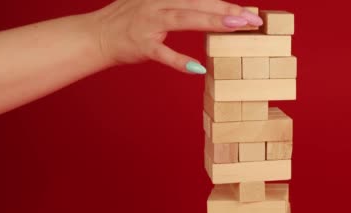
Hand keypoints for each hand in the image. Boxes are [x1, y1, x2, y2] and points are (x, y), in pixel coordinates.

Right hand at [92, 0, 262, 72]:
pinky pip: (162, 53)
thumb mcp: (156, 4)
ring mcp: (149, 23)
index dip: (226, 4)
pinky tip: (197, 68)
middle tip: (253, 20)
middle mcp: (158, 4)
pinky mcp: (141, 45)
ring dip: (211, 22)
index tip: (251, 13)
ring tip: (236, 27)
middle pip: (198, 4)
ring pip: (183, 19)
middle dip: (227, 11)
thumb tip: (211, 10)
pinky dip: (178, 61)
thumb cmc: (131, 21)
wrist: (97, 35)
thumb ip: (181, 6)